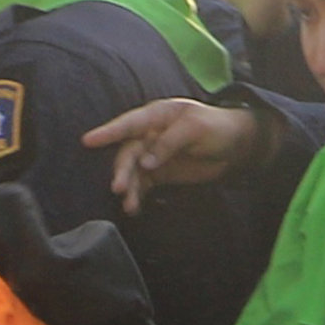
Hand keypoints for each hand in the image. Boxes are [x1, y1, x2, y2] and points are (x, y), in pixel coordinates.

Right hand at [85, 96, 261, 212]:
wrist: (236, 146)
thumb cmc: (217, 127)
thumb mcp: (196, 128)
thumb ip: (170, 142)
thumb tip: (146, 162)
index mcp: (157, 115)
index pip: (129, 123)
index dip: (109, 131)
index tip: (88, 141)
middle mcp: (149, 134)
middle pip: (129, 152)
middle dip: (122, 170)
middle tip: (118, 188)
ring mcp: (153, 154)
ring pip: (133, 171)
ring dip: (129, 188)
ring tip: (128, 205)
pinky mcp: (159, 173)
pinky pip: (143, 185)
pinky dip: (137, 197)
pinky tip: (133, 209)